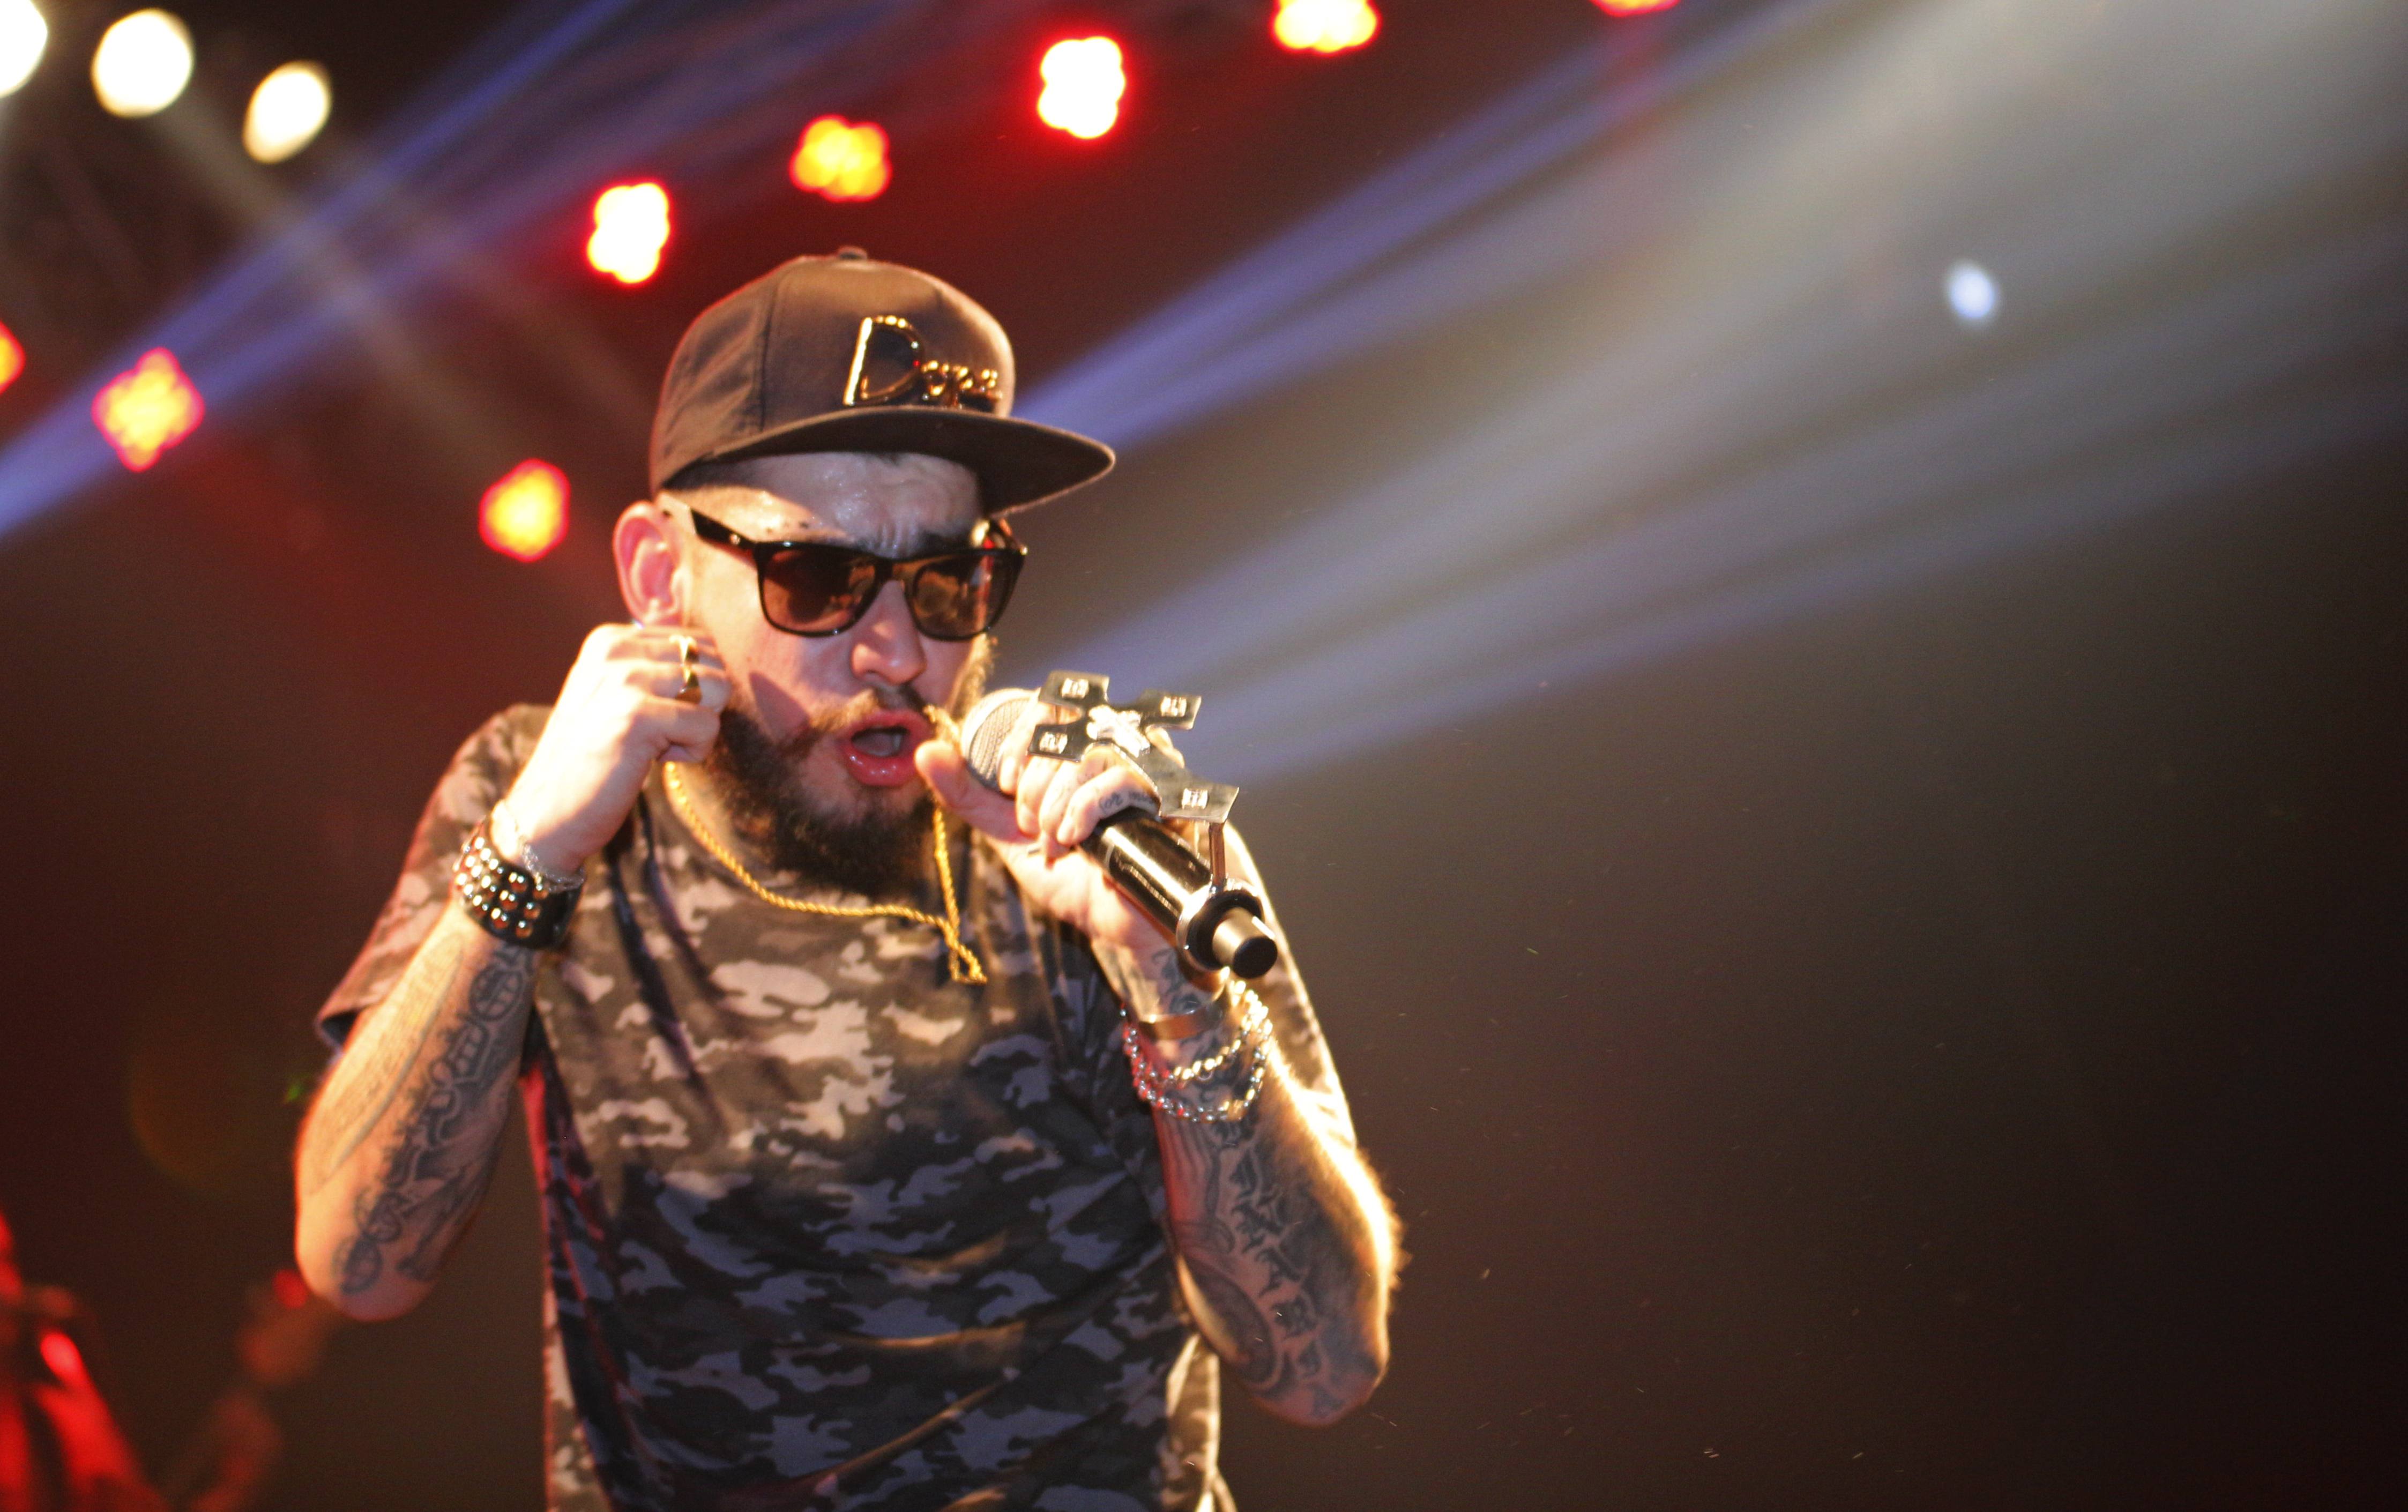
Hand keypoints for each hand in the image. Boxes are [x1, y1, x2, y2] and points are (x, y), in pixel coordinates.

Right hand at [504, 625, 728, 870]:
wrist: (547, 811)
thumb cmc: (592, 758)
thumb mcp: (615, 694)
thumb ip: (655, 667)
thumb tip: (712, 652)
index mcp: (610, 639)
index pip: (700, 642)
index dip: (694, 687)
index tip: (650, 714)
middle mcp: (615, 650)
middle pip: (713, 664)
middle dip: (701, 705)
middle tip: (656, 732)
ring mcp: (624, 680)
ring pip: (718, 690)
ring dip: (696, 729)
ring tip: (652, 746)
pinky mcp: (637, 717)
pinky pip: (708, 726)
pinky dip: (692, 753)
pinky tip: (649, 762)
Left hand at [916, 701, 1179, 954]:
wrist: (1113, 926)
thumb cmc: (1070, 878)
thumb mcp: (1006, 835)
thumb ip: (967, 794)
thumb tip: (926, 752)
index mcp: (1076, 751)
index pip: (1046, 707)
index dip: (1018, 741)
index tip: (1007, 783)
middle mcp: (1112, 750)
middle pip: (1061, 731)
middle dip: (1033, 787)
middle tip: (1034, 827)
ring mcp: (1141, 768)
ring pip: (1086, 754)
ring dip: (1056, 805)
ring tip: (1057, 841)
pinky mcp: (1164, 794)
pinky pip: (1120, 779)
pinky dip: (1084, 810)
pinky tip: (1076, 839)